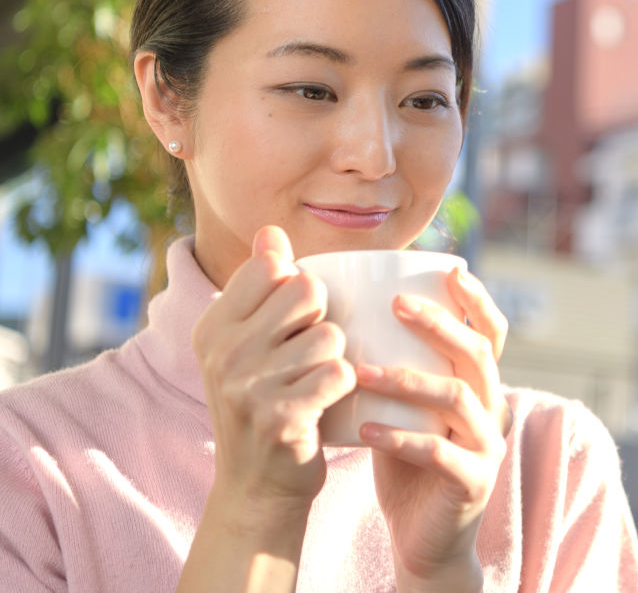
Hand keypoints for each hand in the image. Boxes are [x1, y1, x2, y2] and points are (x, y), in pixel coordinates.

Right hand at [191, 226, 355, 514]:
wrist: (256, 486)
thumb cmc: (261, 401)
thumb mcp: (247, 341)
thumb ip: (260, 282)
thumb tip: (271, 231)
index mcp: (214, 325)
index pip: (272, 267)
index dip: (296, 287)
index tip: (288, 322)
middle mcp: (224, 351)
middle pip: (307, 290)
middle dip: (321, 317)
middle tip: (306, 350)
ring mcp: (248, 386)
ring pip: (330, 333)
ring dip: (334, 357)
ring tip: (313, 381)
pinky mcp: (280, 417)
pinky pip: (339, 372)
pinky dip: (343, 385)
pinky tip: (325, 402)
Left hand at [355, 266, 510, 590]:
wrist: (422, 535)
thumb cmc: (406, 457)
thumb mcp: (405, 405)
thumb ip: (394, 365)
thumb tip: (346, 314)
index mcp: (478, 385)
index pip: (491, 333)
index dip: (477, 300)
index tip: (451, 270)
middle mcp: (491, 408)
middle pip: (477, 353)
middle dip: (440, 323)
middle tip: (397, 304)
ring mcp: (486, 446)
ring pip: (457, 397)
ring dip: (407, 379)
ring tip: (362, 371)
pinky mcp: (473, 482)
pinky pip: (438, 453)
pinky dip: (400, 438)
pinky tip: (365, 432)